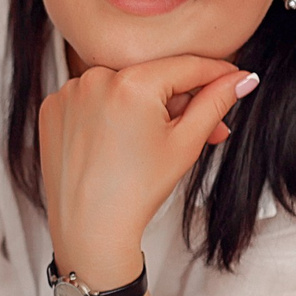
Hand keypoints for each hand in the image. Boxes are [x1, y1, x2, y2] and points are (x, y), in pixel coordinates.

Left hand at [39, 56, 257, 280]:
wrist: (90, 229)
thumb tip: (244, 78)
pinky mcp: (51, 107)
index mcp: (131, 83)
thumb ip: (215, 103)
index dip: (217, 73)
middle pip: (153, 77)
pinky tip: (117, 142)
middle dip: (180, 101)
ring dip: (143, 105)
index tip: (237, 79)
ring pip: (121, 86)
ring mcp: (68, 92)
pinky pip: (91, 98)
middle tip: (203, 131)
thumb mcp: (186, 143)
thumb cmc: (137, 191)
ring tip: (153, 142)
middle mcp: (94, 78)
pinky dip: (108, 112)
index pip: (186, 66)